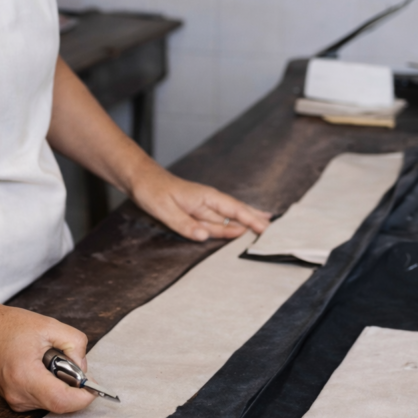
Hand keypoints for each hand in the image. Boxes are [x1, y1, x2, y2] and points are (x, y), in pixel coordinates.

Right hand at [0, 300, 94, 413]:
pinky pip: (41, 398)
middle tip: (66, 359)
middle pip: (59, 402)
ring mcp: (13, 401)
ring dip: (59, 384)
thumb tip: (84, 368)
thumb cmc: (7, 325)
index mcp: (25, 376)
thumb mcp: (48, 325)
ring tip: (45, 358)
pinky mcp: (13, 401)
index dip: (83, 397)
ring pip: (51, 401)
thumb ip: (74, 344)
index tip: (95, 387)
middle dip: (72, 385)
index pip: (62, 401)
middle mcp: (18, 395)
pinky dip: (48, 384)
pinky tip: (37, 366)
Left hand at [130, 161, 270, 242]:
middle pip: (238, 213)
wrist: (141, 180)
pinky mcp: (196, 214)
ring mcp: (203, 208)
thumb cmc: (153, 191)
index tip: (267, 228)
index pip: (234, 210)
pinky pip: (218, 222)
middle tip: (277, 229)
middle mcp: (208, 202)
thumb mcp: (165, 210)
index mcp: (205, 198)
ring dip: (246, 225)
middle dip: (256, 220)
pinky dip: (231, 228)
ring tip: (266, 230)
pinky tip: (239, 231)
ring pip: (230, 219)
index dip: (251, 219)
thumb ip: (185, 224)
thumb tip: (205, 237)